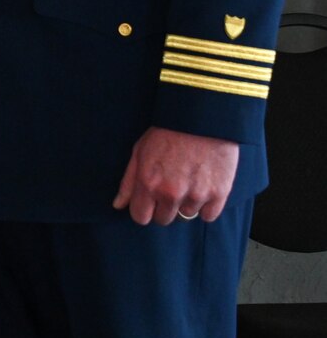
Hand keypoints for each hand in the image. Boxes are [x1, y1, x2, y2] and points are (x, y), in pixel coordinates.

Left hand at [112, 126, 238, 225]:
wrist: (200, 117)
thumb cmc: (166, 132)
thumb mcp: (139, 151)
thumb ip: (128, 181)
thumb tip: (118, 205)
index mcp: (148, 183)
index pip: (140, 217)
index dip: (143, 210)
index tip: (148, 202)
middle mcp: (170, 193)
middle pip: (163, 219)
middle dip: (163, 207)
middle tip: (169, 187)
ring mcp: (195, 195)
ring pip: (185, 216)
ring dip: (185, 204)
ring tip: (187, 180)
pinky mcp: (218, 194)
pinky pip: (208, 216)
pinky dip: (205, 206)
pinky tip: (202, 187)